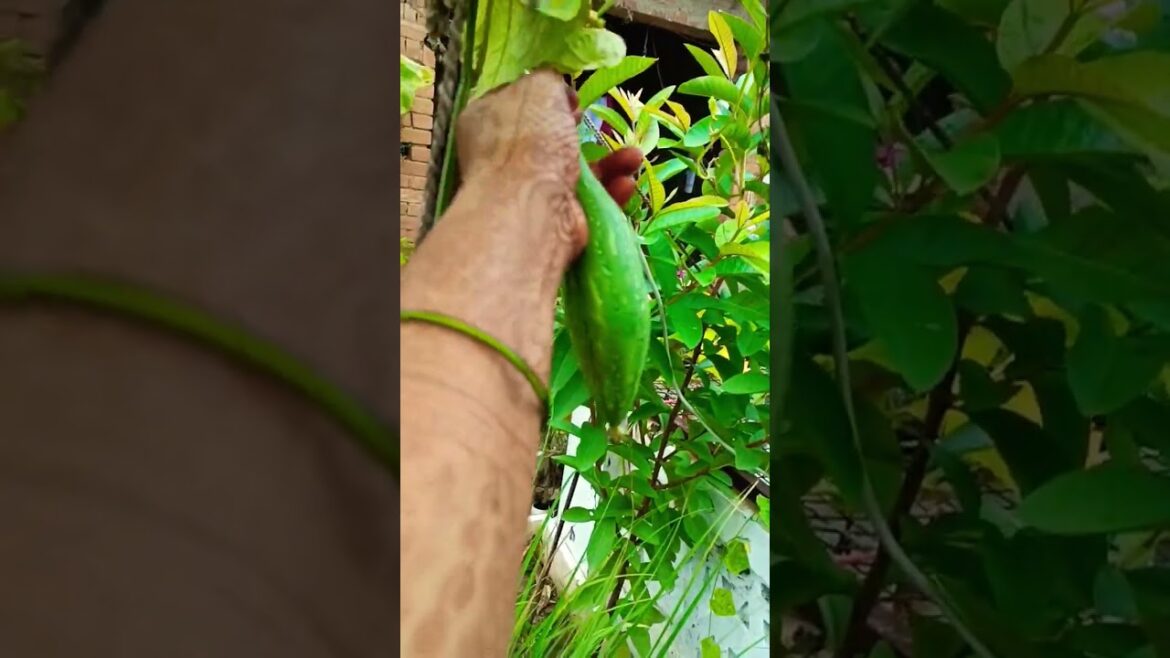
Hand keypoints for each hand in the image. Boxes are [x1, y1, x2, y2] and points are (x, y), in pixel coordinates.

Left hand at [457, 69, 640, 200]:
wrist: (531, 208)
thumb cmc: (529, 140)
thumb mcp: (539, 88)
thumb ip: (549, 81)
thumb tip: (559, 95)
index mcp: (485, 121)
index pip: (515, 103)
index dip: (544, 97)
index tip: (569, 96)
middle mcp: (502, 158)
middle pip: (548, 139)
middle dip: (580, 130)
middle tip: (593, 122)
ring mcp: (528, 192)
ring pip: (575, 172)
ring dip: (609, 163)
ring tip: (633, 157)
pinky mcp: (554, 220)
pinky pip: (588, 202)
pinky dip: (610, 191)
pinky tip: (626, 182)